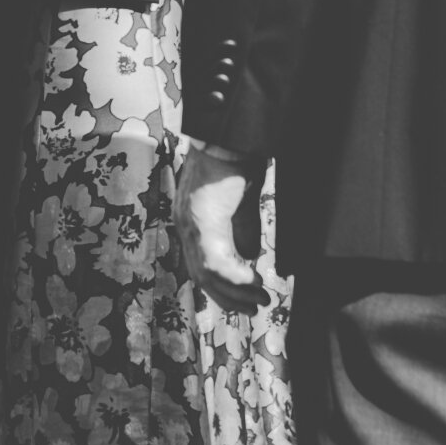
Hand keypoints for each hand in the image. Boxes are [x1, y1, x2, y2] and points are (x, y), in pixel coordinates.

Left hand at [177, 143, 264, 306]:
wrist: (231, 136)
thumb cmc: (237, 161)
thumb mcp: (242, 203)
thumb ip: (243, 230)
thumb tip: (249, 257)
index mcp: (192, 220)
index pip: (200, 264)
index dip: (221, 287)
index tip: (244, 299)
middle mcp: (185, 224)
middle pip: (200, 276)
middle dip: (229, 297)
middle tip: (254, 308)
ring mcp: (190, 223)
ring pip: (207, 274)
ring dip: (235, 292)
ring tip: (260, 298)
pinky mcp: (201, 220)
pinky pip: (215, 262)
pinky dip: (235, 277)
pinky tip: (254, 281)